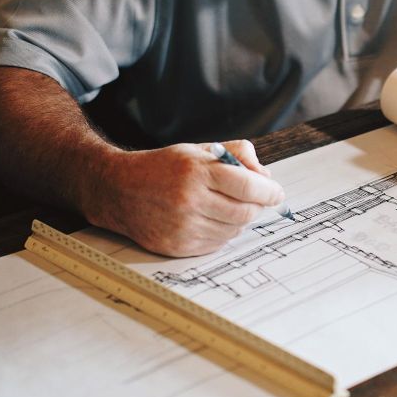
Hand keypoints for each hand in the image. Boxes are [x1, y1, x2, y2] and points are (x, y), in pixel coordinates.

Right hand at [82, 140, 284, 256]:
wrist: (119, 190)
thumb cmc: (163, 167)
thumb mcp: (198, 150)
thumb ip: (236, 154)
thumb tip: (266, 176)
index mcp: (196, 171)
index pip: (249, 186)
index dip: (269, 192)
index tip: (277, 193)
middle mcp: (190, 200)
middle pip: (246, 212)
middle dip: (257, 206)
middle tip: (255, 199)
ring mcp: (183, 227)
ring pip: (234, 230)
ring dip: (239, 220)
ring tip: (227, 206)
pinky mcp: (178, 246)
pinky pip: (217, 244)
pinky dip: (223, 233)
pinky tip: (212, 219)